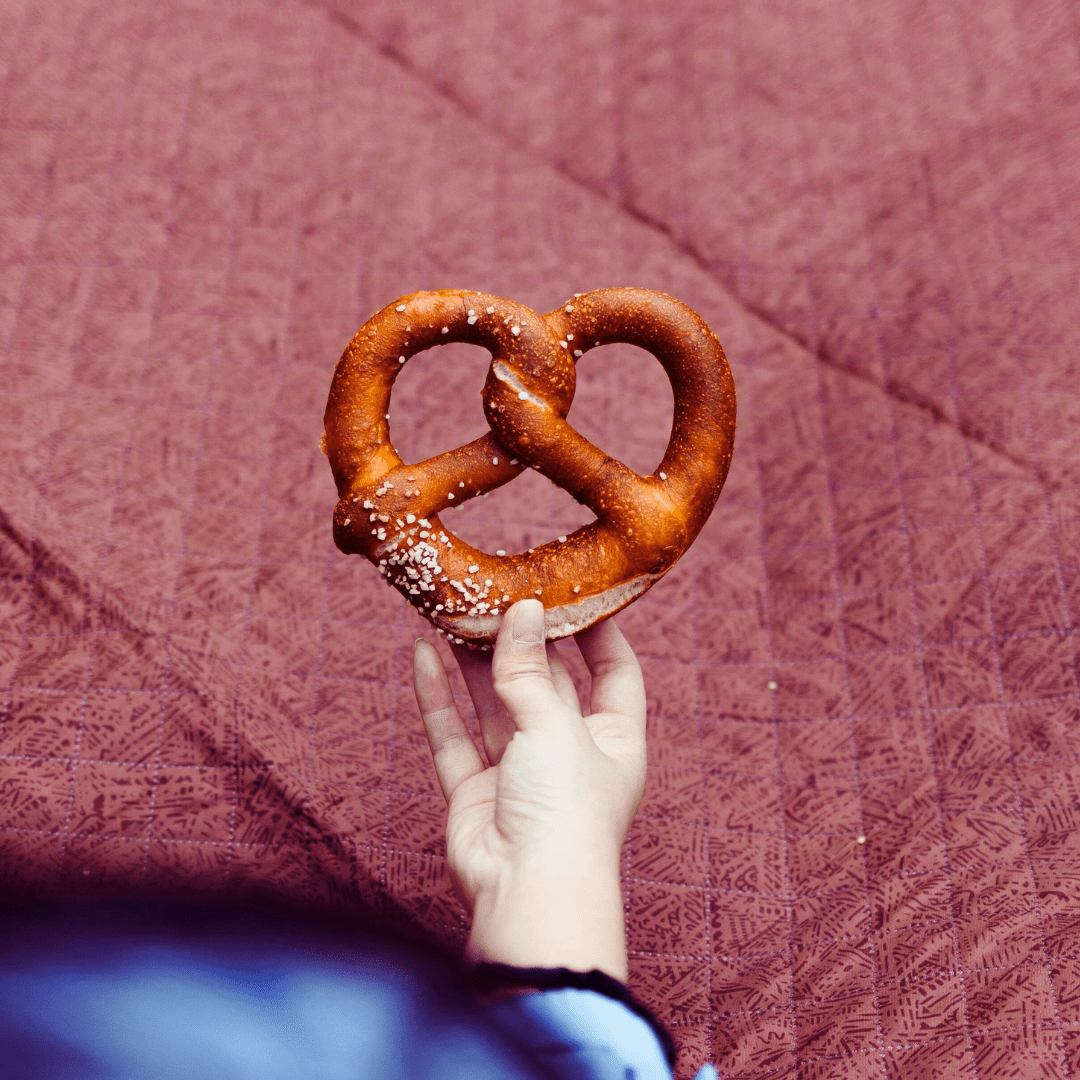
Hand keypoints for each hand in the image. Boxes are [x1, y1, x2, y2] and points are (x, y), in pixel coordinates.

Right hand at [411, 599, 646, 981]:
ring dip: (474, 661)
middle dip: (522, 640)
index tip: (574, 593)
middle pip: (547, 682)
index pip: (615, 673)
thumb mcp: (555, 725)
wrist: (527, 894)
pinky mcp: (476, 793)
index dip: (598, 633)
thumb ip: (530, 670)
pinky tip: (422, 654)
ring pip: (494, 704)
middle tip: (497, 591)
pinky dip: (438, 697)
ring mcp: (520, 774)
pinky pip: (454, 736)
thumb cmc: (566, 811)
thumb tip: (522, 611)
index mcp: (613, 741)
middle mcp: (569, 753)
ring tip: (453, 612)